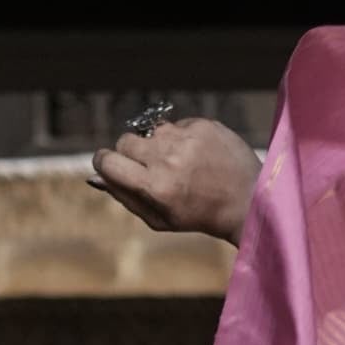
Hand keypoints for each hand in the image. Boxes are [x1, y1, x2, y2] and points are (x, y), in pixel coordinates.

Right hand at [87, 110, 258, 245]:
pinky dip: (182, 138)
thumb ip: (125, 197)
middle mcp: (168, 159)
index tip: (109, 165)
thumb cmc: (199, 215)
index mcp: (155, 186)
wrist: (247, 200)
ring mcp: (187, 138)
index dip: (104, 162)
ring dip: (158, 144)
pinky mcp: (202, 125)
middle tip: (148, 167)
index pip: (108, 161)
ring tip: (180, 163)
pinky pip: (177, 125)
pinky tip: (198, 155)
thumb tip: (96, 176)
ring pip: (151, 131)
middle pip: (125, 141)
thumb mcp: (159, 219)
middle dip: (130, 153)